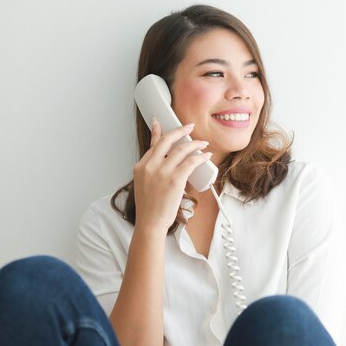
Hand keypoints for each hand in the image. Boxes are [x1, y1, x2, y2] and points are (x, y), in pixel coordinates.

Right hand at [132, 118, 211, 233]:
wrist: (150, 222)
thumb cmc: (149, 208)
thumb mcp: (144, 185)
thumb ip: (151, 172)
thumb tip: (164, 164)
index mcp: (141, 167)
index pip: (153, 145)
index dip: (158, 132)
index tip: (159, 122)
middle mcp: (150, 166)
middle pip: (167, 141)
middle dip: (180, 131)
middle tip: (189, 127)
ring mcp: (162, 172)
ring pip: (181, 150)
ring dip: (194, 144)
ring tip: (202, 143)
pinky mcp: (175, 179)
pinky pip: (191, 162)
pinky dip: (200, 157)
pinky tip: (205, 156)